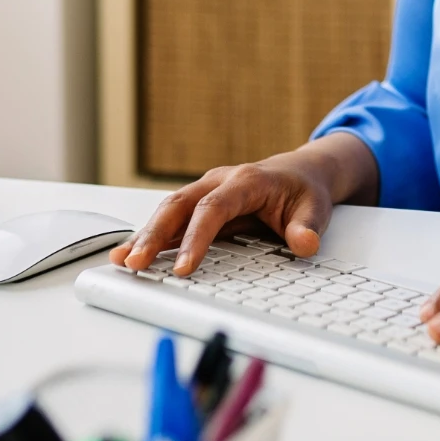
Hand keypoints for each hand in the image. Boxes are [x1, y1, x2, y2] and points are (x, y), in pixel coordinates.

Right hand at [115, 132, 377, 275]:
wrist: (300, 172)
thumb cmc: (304, 191)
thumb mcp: (316, 208)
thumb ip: (308, 227)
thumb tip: (305, 244)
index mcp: (246, 181)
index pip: (214, 208)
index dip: (197, 237)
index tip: (185, 268)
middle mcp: (219, 181)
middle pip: (179, 205)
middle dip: (155, 234)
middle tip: (135, 263)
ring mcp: (206, 191)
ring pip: (169, 210)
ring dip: (146, 235)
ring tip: (123, 261)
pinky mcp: (199, 204)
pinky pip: (171, 218)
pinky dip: (151, 235)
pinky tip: (130, 253)